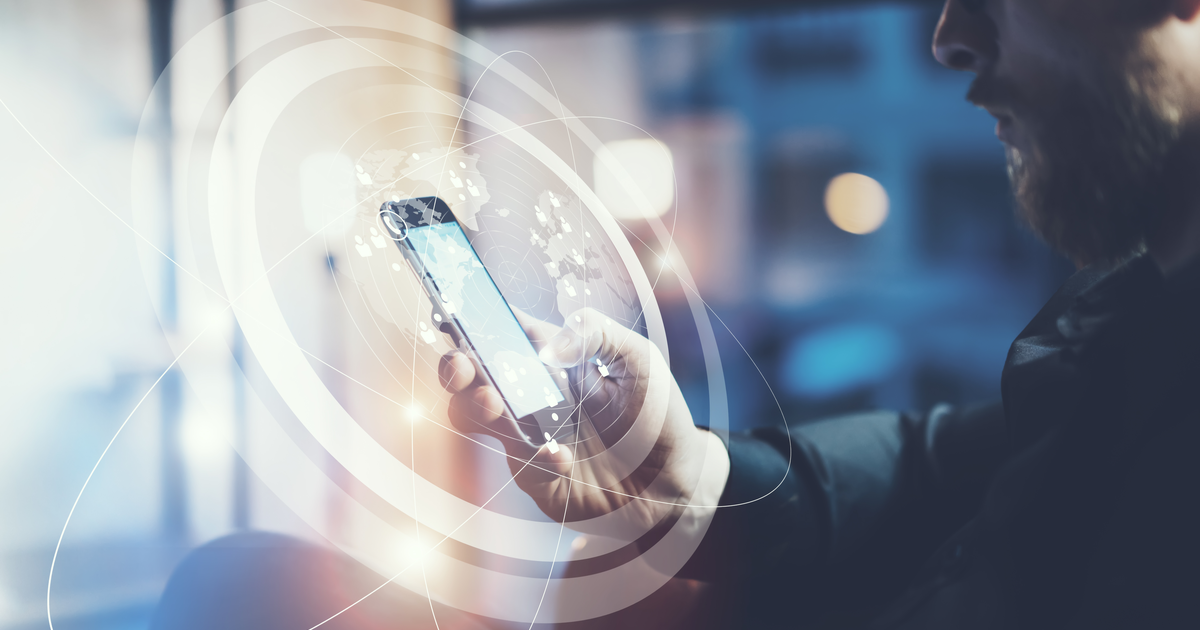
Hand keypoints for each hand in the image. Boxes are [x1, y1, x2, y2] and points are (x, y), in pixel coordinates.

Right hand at [439, 308, 726, 535]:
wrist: (674, 480)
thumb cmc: (656, 413)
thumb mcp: (637, 358)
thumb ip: (597, 333)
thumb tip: (549, 343)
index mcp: (548, 357)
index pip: (500, 331)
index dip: (472, 319)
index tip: (454, 312)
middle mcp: (529, 394)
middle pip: (471, 374)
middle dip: (455, 366)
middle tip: (462, 366)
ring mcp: (527, 435)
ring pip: (474, 417)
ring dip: (475, 406)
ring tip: (495, 404)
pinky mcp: (536, 475)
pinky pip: (520, 464)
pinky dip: (537, 457)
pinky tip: (562, 457)